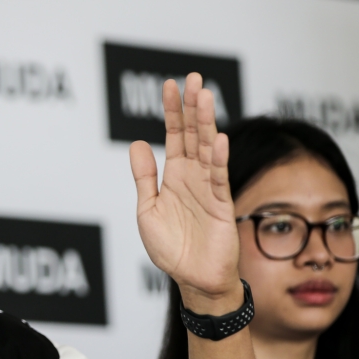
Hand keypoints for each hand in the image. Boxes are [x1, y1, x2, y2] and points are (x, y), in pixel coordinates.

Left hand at [131, 73, 241, 312]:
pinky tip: (218, 139)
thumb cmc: (172, 249)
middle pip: (194, 135)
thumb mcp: (147, 210)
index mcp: (175, 177)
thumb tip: (136, 143)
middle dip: (193, 107)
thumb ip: (144, 178)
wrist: (193, 280)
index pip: (174, 136)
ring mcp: (209, 190)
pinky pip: (219, 180)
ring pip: (208, 150)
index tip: (170, 85)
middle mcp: (194, 178)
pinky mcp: (222, 207)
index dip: (172, 111)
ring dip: (206, 124)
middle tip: (193, 78)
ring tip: (205, 97)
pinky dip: (219, 160)